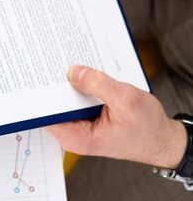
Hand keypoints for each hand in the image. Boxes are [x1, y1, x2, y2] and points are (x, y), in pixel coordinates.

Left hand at [46, 65, 186, 168]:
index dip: (40, 94)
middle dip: (53, 85)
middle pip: (53, 106)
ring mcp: (80, 126)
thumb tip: (72, 71)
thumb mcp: (126, 100)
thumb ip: (98, 84)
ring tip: (64, 61)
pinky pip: (76, 100)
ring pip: (65, 101)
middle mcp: (73, 134)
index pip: (45, 115)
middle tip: (50, 59)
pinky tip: (82, 72)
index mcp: (77, 137)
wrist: (164, 141)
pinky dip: (80, 87)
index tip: (36, 73)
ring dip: (67, 84)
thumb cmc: (148, 128)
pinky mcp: (87, 118)